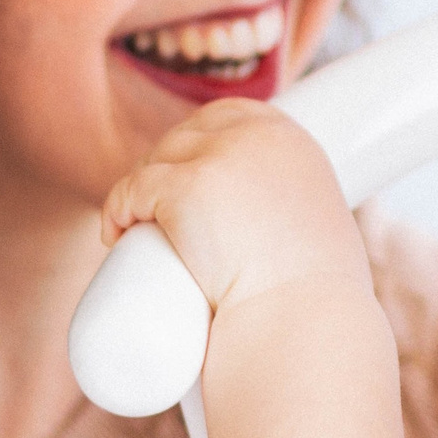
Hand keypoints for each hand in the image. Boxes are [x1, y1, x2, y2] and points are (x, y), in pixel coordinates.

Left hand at [101, 99, 366, 312]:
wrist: (302, 322)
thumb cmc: (316, 299)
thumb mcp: (319, 231)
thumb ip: (303, 217)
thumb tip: (279, 237)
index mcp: (292, 138)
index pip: (227, 116)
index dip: (195, 144)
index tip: (185, 188)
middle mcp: (258, 135)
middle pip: (185, 136)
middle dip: (163, 171)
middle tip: (159, 224)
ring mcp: (219, 157)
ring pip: (156, 163)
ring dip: (139, 194)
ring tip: (137, 235)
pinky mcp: (185, 186)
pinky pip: (132, 188)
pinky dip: (117, 209)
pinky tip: (117, 231)